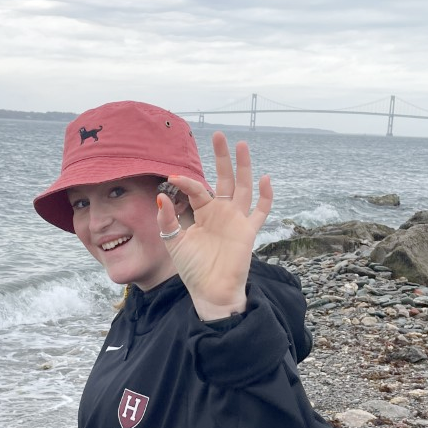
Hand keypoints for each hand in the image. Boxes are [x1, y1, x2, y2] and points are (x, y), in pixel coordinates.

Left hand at [156, 131, 272, 320]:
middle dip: (222, 157)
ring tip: (241, 145)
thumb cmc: (193, 270)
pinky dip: (266, 196)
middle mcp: (222, 213)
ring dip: (244, 167)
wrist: (210, 292)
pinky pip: (261, 211)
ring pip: (243, 187)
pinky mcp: (248, 231)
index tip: (173, 177)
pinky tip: (265, 178)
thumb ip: (168, 221)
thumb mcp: (174, 243)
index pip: (198, 189)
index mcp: (204, 214)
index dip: (187, 182)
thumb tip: (161, 197)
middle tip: (218, 135)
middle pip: (224, 179)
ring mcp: (237, 220)